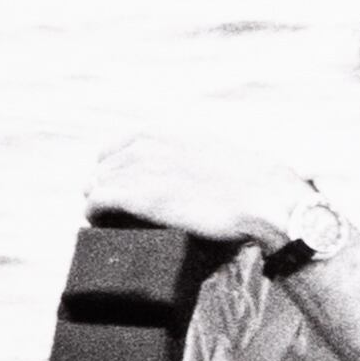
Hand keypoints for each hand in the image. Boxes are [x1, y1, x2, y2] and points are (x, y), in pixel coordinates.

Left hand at [85, 135, 313, 248]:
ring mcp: (142, 168)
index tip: (120, 192)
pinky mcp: (139, 195)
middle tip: (113, 215)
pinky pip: (96, 202)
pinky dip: (94, 215)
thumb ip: (191, 160)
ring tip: (108, 224)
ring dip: (98, 205)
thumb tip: (189, 179)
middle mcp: (149, 144)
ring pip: (95, 183)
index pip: (116, 147)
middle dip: (105, 190)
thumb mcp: (215, 157)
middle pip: (103, 167)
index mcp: (166, 134)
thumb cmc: (250, 187)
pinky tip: (101, 226)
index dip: (113, 171)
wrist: (264, 199)